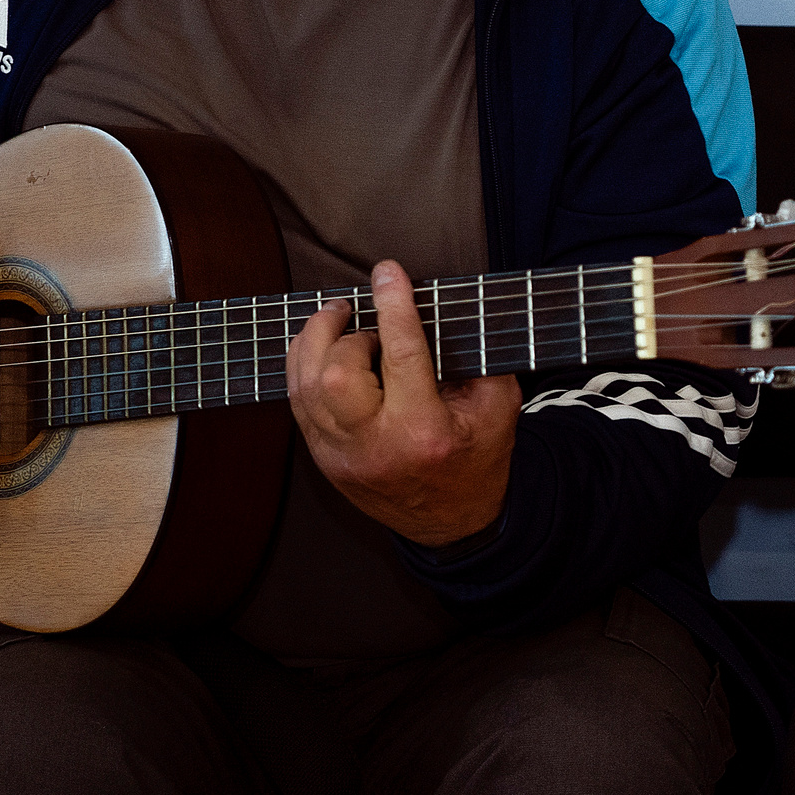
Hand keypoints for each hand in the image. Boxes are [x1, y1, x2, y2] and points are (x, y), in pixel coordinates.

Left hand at [287, 259, 517, 547]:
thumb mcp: (498, 405)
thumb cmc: (479, 457)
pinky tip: (322, 348)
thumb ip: (474, 356)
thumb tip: (433, 308)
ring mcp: (341, 457)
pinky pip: (297, 403)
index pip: (402, 355)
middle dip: (344, 333)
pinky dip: (304, 367)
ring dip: (314, 342)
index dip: (394, 306)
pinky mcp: (323, 460)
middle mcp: (374, 447)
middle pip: (335, 376)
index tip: (389, 272)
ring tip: (335, 318)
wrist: (453, 523)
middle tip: (360, 315)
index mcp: (424, 432)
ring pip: (304, 388)